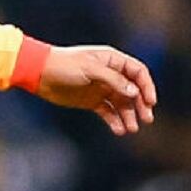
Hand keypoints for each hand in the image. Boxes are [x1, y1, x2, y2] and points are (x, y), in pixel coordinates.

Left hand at [37, 46, 156, 135]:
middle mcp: (109, 74)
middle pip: (133, 90)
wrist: (39, 73)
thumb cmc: (64, 65)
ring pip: (122, 103)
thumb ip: (113, 80)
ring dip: (129, 115)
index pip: (137, 72)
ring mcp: (101, 88)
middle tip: (146, 120)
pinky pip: (108, 111)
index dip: (146, 86)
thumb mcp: (90, 69)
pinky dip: (115, 120)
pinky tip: (118, 130)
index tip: (150, 102)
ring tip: (131, 129)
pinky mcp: (91, 101)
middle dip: (141, 105)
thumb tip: (134, 92)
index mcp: (111, 60)